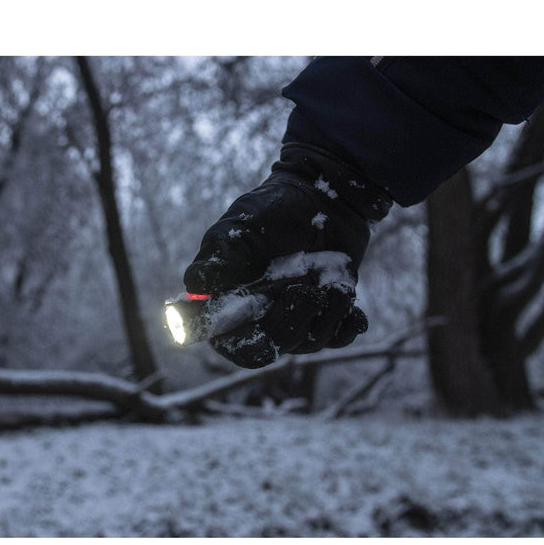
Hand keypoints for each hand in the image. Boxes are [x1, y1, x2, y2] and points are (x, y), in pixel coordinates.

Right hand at [183, 144, 391, 367]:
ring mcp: (296, 319)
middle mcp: (260, 318)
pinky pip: (339, 337)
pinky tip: (349, 299)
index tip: (264, 317)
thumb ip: (220, 255)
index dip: (245, 342)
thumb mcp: (242, 226)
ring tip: (335, 282)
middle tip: (307, 290)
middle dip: (292, 323)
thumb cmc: (273, 209)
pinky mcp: (327, 314)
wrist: (323, 196)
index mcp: (230, 302)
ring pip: (309, 342)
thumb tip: (194, 284)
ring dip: (327, 313)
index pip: (232, 343)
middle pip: (273, 348)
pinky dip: (347, 323)